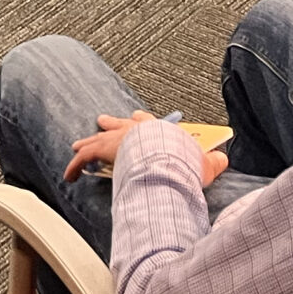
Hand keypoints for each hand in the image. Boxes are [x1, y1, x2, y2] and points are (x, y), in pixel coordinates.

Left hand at [62, 113, 228, 187]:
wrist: (163, 155)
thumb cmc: (181, 159)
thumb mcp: (202, 162)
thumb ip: (212, 162)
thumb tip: (224, 160)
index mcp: (156, 131)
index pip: (148, 122)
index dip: (142, 120)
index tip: (139, 117)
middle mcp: (134, 130)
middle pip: (119, 125)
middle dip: (110, 124)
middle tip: (103, 121)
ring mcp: (116, 138)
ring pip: (97, 139)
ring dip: (88, 142)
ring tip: (78, 145)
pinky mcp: (102, 149)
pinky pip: (83, 158)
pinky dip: (74, 167)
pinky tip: (68, 176)